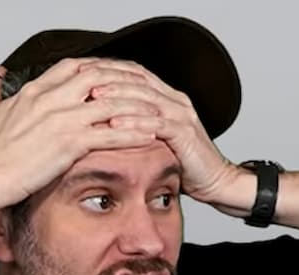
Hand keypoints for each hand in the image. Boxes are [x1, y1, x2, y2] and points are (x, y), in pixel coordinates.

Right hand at [0, 58, 163, 202]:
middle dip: (126, 81)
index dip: (99, 68)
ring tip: (157, 112)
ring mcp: (62, 119)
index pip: (74, 67)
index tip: (115, 75)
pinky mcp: (70, 143)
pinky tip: (149, 136)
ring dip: (138, 107)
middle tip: (144, 89)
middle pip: (100, 77)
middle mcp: (51, 99)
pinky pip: (111, 134)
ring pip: (111, 103)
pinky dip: (133, 133)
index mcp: (35, 91)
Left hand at [83, 61, 240, 204]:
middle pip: (138, 80)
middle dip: (109, 78)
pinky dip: (135, 122)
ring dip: (118, 96)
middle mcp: (175, 101)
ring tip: (94, 98)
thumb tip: (101, 125)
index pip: (135, 74)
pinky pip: (157, 123)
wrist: (216, 180)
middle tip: (82, 80)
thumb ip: (136, 127)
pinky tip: (115, 123)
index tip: (82, 73)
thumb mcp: (155, 140)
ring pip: (146, 98)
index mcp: (167, 98)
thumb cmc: (183, 163)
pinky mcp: (185, 133)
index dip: (108, 70)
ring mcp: (182, 115)